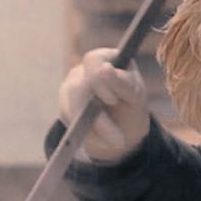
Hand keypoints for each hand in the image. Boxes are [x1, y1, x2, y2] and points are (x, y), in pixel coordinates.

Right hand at [56, 48, 154, 162]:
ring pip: (69, 108)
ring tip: (114, 142)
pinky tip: (102, 138)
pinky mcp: (64, 107)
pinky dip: (88, 134)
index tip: (114, 101)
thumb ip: (122, 82)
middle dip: (97, 118)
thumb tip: (104, 68)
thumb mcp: (136, 96)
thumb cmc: (133, 106)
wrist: (125, 131)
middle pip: (76, 87)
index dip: (99, 81)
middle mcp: (82, 70)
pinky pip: (69, 122)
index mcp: (104, 59)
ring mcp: (69, 88)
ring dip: (95, 130)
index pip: (92, 61)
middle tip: (118, 139)